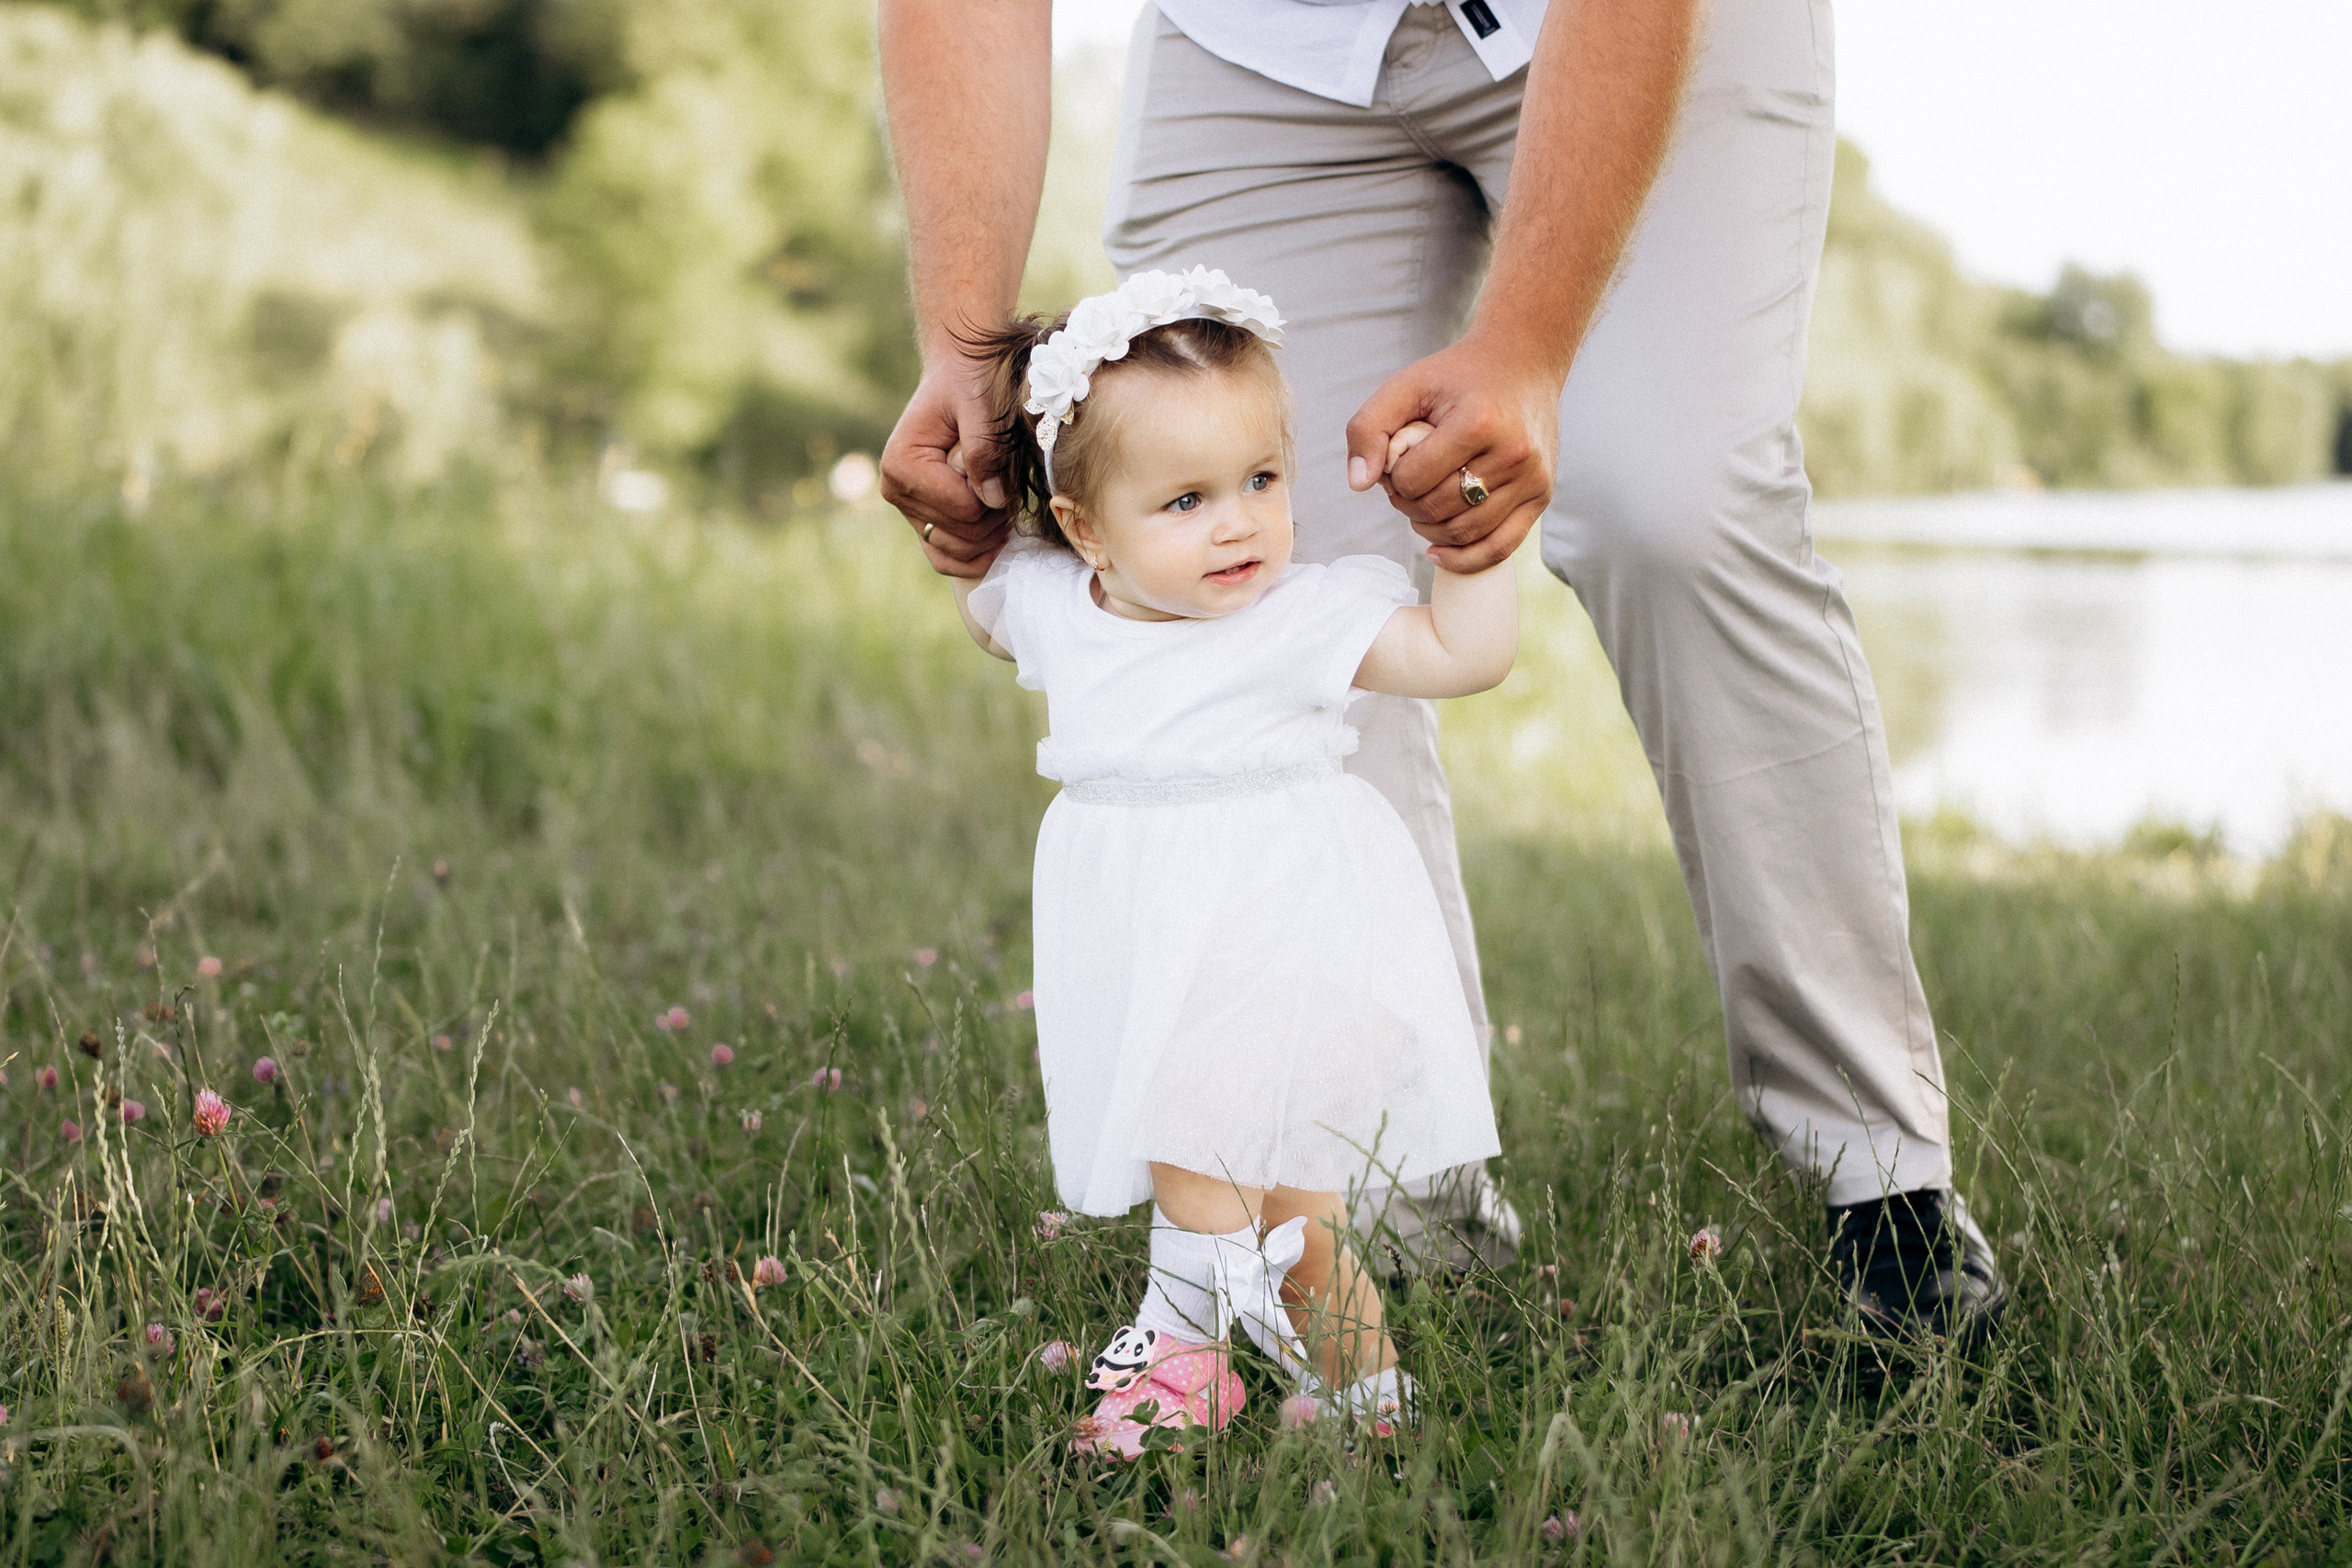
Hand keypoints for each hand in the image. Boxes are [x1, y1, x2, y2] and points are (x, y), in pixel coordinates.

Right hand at [879, 358, 1014, 577]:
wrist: (957, 374)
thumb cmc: (969, 383)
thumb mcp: (979, 405)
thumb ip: (984, 449)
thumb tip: (992, 500)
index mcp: (902, 464)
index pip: (964, 509)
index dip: (995, 496)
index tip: (1001, 465)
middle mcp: (896, 490)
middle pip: (963, 536)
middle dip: (994, 517)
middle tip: (1004, 480)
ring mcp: (907, 507)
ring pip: (956, 554)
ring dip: (989, 533)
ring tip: (997, 494)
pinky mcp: (920, 517)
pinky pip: (945, 558)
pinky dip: (975, 555)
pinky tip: (997, 532)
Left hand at [1344, 333, 1563, 571]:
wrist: (1523, 365)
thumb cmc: (1458, 377)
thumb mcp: (1406, 386)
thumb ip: (1369, 428)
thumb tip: (1359, 484)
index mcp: (1478, 423)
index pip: (1413, 479)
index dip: (1393, 476)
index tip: (1396, 459)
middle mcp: (1512, 453)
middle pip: (1437, 509)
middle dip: (1408, 502)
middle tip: (1406, 482)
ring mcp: (1532, 478)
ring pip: (1464, 533)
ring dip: (1430, 527)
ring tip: (1422, 501)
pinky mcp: (1541, 496)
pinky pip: (1499, 548)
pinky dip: (1464, 558)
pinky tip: (1437, 551)